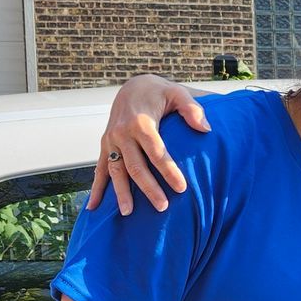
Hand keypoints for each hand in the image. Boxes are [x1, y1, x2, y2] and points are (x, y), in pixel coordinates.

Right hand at [85, 75, 208, 214]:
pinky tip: (94, 207)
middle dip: (148, 188)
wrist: (133, 86)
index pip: (156, 152)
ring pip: (115, 171)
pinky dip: (96, 188)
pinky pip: (99, 169)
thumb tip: (206, 129)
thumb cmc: (160, 93)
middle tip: (162, 207)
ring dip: (121, 193)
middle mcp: (122, 133)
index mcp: (141, 122)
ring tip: (128, 213)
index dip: (168, 170)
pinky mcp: (105, 146)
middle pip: (135, 166)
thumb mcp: (178, 94)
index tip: (181, 188)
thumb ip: (192, 109)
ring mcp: (110, 141)